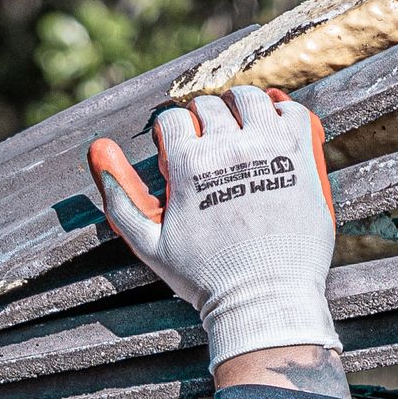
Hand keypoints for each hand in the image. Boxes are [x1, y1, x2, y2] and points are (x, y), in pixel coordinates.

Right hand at [87, 85, 339, 376]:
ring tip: (239, 133)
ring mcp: (268, 146)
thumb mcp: (149, 244)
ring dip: (239, 108)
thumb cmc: (204, 279)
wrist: (263, 300)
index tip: (180, 155)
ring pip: (249, 98)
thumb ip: (120, 198)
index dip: (173, 135)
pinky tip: (272, 134)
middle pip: (210, 106)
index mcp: (189, 164)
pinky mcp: (300, 154)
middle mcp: (228, 146)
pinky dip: (279, 115)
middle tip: (210, 149)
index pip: (173, 118)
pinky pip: (291, 111)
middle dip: (204, 122)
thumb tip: (97, 151)